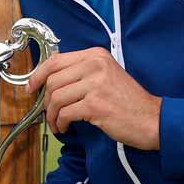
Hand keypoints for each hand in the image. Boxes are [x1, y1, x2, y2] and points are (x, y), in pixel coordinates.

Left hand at [27, 47, 161, 147]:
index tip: (32, 87)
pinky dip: (60, 123)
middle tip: (48, 112)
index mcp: (96, 55)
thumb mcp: (106, 75)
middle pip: (53, 80)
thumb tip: (50, 79)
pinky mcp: (95, 105)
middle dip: (45, 100)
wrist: (151, 119)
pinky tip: (64, 128)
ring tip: (57, 123)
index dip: (38, 75)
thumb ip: (82, 72)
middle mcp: (95, 65)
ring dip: (52, 115)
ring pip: (56, 98)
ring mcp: (95, 84)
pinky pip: (64, 113)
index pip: (55, 60)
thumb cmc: (128, 101)